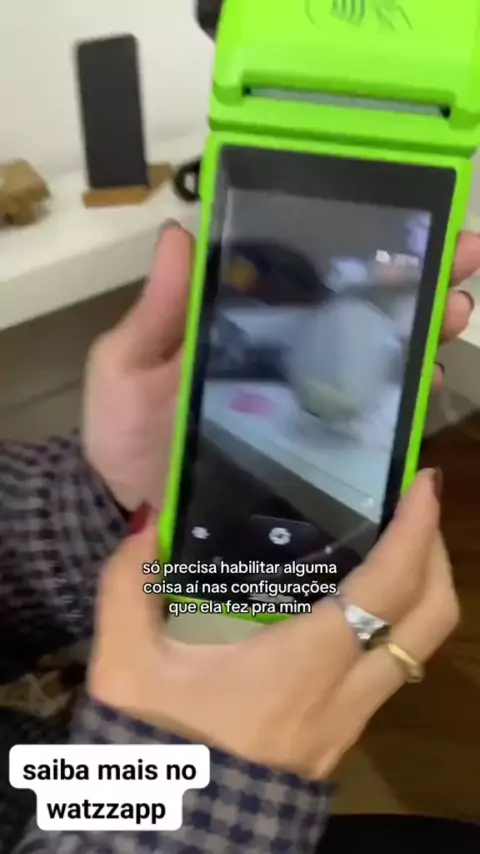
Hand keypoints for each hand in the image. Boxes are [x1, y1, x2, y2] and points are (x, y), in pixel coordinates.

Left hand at [82, 224, 479, 511]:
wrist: (133, 508)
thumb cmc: (125, 431)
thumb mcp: (127, 364)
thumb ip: (157, 309)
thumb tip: (181, 231)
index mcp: (244, 325)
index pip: (308, 275)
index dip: (356, 248)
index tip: (407, 221)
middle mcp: (284, 356)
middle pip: (357, 310)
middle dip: (414, 282)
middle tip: (458, 261)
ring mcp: (305, 402)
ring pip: (375, 359)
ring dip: (422, 331)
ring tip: (455, 311)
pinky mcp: (317, 448)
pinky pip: (368, 419)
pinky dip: (405, 400)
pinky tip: (429, 382)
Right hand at [88, 469, 457, 779]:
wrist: (173, 843)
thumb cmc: (157, 753)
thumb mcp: (124, 670)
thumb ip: (127, 587)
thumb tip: (149, 521)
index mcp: (300, 668)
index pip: (385, 591)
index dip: (415, 533)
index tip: (423, 482)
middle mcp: (344, 695)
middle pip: (430, 622)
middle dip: (438, 555)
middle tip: (417, 506)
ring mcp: (351, 722)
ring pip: (420, 650)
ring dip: (422, 590)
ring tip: (396, 542)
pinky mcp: (343, 737)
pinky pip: (392, 671)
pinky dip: (394, 624)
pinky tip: (357, 600)